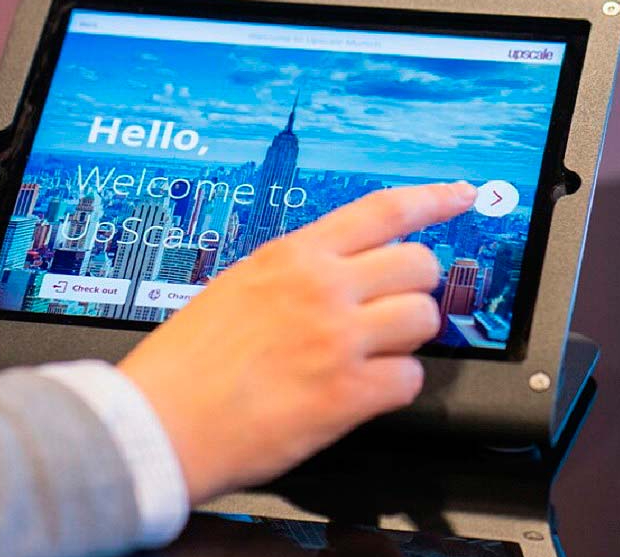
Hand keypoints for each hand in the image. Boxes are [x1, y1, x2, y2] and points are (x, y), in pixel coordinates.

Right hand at [117, 182, 476, 503]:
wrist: (157, 424)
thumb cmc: (185, 363)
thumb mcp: (236, 287)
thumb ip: (295, 274)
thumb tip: (342, 272)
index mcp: (292, 257)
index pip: (383, 210)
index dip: (434, 199)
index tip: (462, 196)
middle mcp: (322, 289)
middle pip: (419, 265)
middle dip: (415, 288)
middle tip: (394, 308)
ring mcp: (338, 340)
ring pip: (424, 320)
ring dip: (407, 339)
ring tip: (372, 354)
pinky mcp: (346, 395)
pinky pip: (409, 379)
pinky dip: (394, 387)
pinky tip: (362, 391)